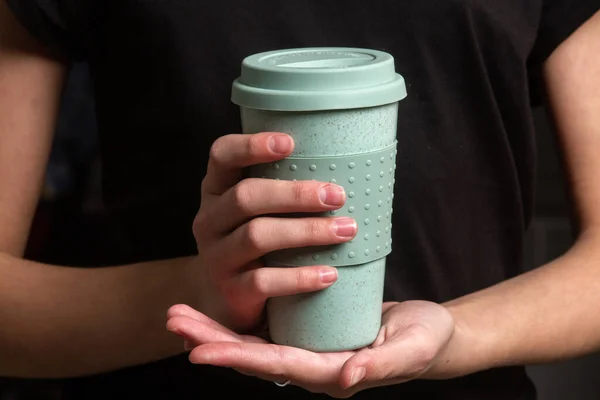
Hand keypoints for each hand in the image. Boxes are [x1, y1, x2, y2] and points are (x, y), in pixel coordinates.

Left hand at [166, 301, 454, 397]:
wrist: (429, 334)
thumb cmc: (424, 341)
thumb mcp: (411, 350)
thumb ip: (380, 365)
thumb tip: (345, 378)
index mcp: (331, 374)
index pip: (277, 366)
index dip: (239, 356)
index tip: (200, 349)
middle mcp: (311, 366)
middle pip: (253, 357)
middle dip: (212, 341)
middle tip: (173, 321)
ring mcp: (308, 349)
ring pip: (253, 343)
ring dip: (216, 330)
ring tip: (180, 315)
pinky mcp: (309, 332)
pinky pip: (267, 330)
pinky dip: (238, 321)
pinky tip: (216, 306)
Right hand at [190, 132, 356, 332]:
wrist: (230, 298)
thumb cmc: (256, 240)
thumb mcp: (256, 210)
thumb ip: (279, 188)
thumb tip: (344, 165)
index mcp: (216, 190)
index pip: (222, 156)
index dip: (251, 146)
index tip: (290, 143)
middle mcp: (209, 220)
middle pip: (246, 197)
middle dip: (295, 194)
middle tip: (337, 195)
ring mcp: (216, 257)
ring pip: (257, 236)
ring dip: (306, 231)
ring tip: (346, 230)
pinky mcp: (230, 290)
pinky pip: (263, 281)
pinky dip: (300, 277)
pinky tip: (330, 274)